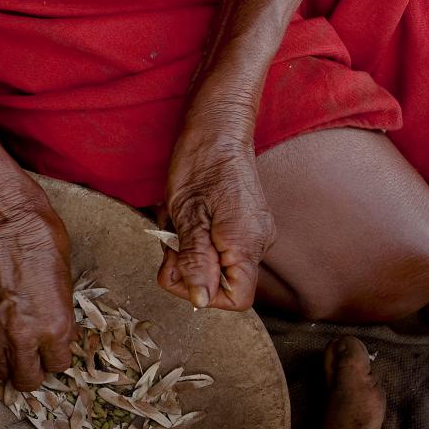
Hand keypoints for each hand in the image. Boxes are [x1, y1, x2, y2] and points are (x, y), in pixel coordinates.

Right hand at [0, 175, 74, 390]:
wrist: (5, 223)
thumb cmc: (43, 244)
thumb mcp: (67, 285)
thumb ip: (61, 319)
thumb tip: (57, 339)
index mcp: (53, 327)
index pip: (58, 366)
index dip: (57, 358)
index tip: (54, 351)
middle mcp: (21, 335)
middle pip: (25, 381)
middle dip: (32, 375)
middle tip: (32, 364)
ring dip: (6, 364)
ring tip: (11, 352)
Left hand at [157, 108, 275, 310]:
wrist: (217, 127)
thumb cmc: (199, 164)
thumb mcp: (186, 217)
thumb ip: (194, 261)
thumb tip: (199, 301)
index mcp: (246, 243)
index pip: (236, 300)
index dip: (202, 294)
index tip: (178, 268)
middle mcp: (258, 242)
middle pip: (222, 285)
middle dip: (187, 269)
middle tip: (170, 240)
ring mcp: (254, 233)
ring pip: (216, 266)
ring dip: (188, 252)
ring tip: (177, 223)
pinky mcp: (246, 224)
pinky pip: (218, 247)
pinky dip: (196, 239)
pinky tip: (187, 218)